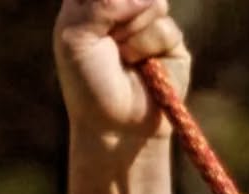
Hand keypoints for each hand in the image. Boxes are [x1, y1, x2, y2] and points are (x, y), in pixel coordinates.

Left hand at [54, 0, 191, 142]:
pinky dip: (149, 49)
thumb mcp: (76, 34)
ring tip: (124, 56)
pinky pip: (167, 29)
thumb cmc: (87, 82)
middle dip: (118, 12)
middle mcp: (124, 5)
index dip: (106, 0)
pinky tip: (142, 67)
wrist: (114, 126)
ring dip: (133, 32)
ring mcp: (149, 22)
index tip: (98, 19)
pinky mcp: (172, 44)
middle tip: (108, 39)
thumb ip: (103, 2)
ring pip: (152, 2)